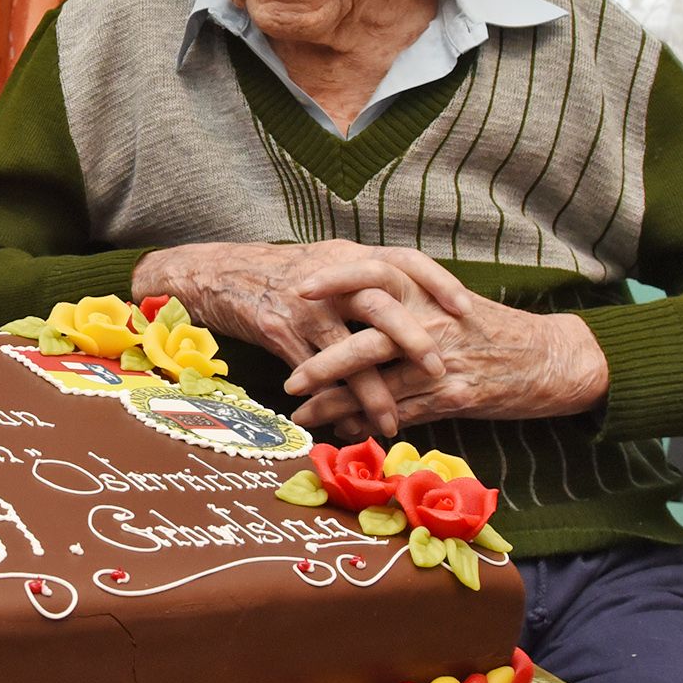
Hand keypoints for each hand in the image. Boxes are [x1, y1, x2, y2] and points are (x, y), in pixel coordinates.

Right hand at [133, 241, 475, 436]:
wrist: (215, 274)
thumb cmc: (276, 273)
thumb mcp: (325, 263)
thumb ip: (363, 281)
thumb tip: (408, 308)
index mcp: (349, 256)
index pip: (404, 261)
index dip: (438, 283)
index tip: (467, 310)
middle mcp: (332, 277)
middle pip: (382, 303)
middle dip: (414, 340)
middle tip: (440, 371)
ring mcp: (305, 306)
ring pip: (348, 350)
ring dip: (373, 390)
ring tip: (392, 421)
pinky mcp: (279, 331)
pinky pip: (314, 373)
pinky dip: (331, 403)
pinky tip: (344, 425)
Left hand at [285, 272, 608, 435]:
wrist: (552, 358)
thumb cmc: (493, 329)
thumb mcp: (448, 302)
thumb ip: (402, 304)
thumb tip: (347, 315)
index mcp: (428, 291)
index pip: (375, 272)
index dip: (337, 279)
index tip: (300, 289)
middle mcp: (433, 323)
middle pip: (367, 339)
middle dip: (323, 361)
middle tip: (288, 379)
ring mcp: (444, 362)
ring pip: (380, 384)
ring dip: (336, 404)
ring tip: (302, 414)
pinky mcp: (455, 396)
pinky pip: (402, 412)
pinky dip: (370, 421)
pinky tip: (343, 429)